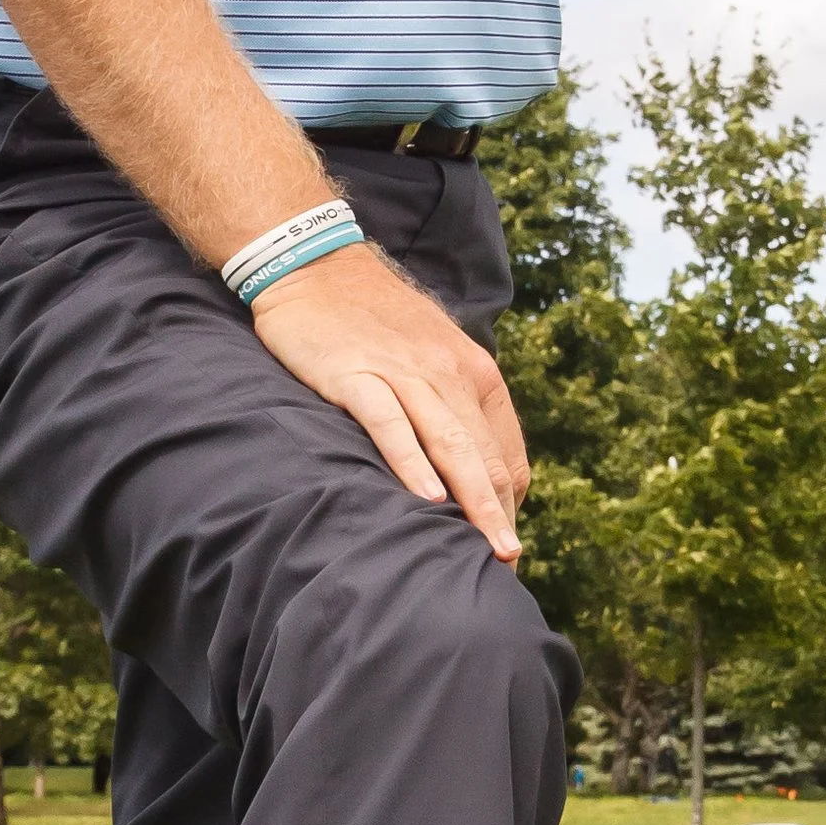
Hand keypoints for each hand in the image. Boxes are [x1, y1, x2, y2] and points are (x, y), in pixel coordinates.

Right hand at [250, 240, 529, 561]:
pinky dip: (411, 462)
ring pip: (450, 444)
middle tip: (509, 562)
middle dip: (500, 513)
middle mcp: (450, 372)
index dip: (509, 501)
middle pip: (485, 455)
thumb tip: (467, 467)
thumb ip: (453, 403)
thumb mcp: (431, 354)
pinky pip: (391, 424)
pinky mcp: (358, 374)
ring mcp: (404, 372)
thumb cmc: (372, 318)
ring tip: (488, 546)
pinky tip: (427, 497)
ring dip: (473, 500)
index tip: (504, 542)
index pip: (505, 451)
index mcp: (475, 372)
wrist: (316, 262)